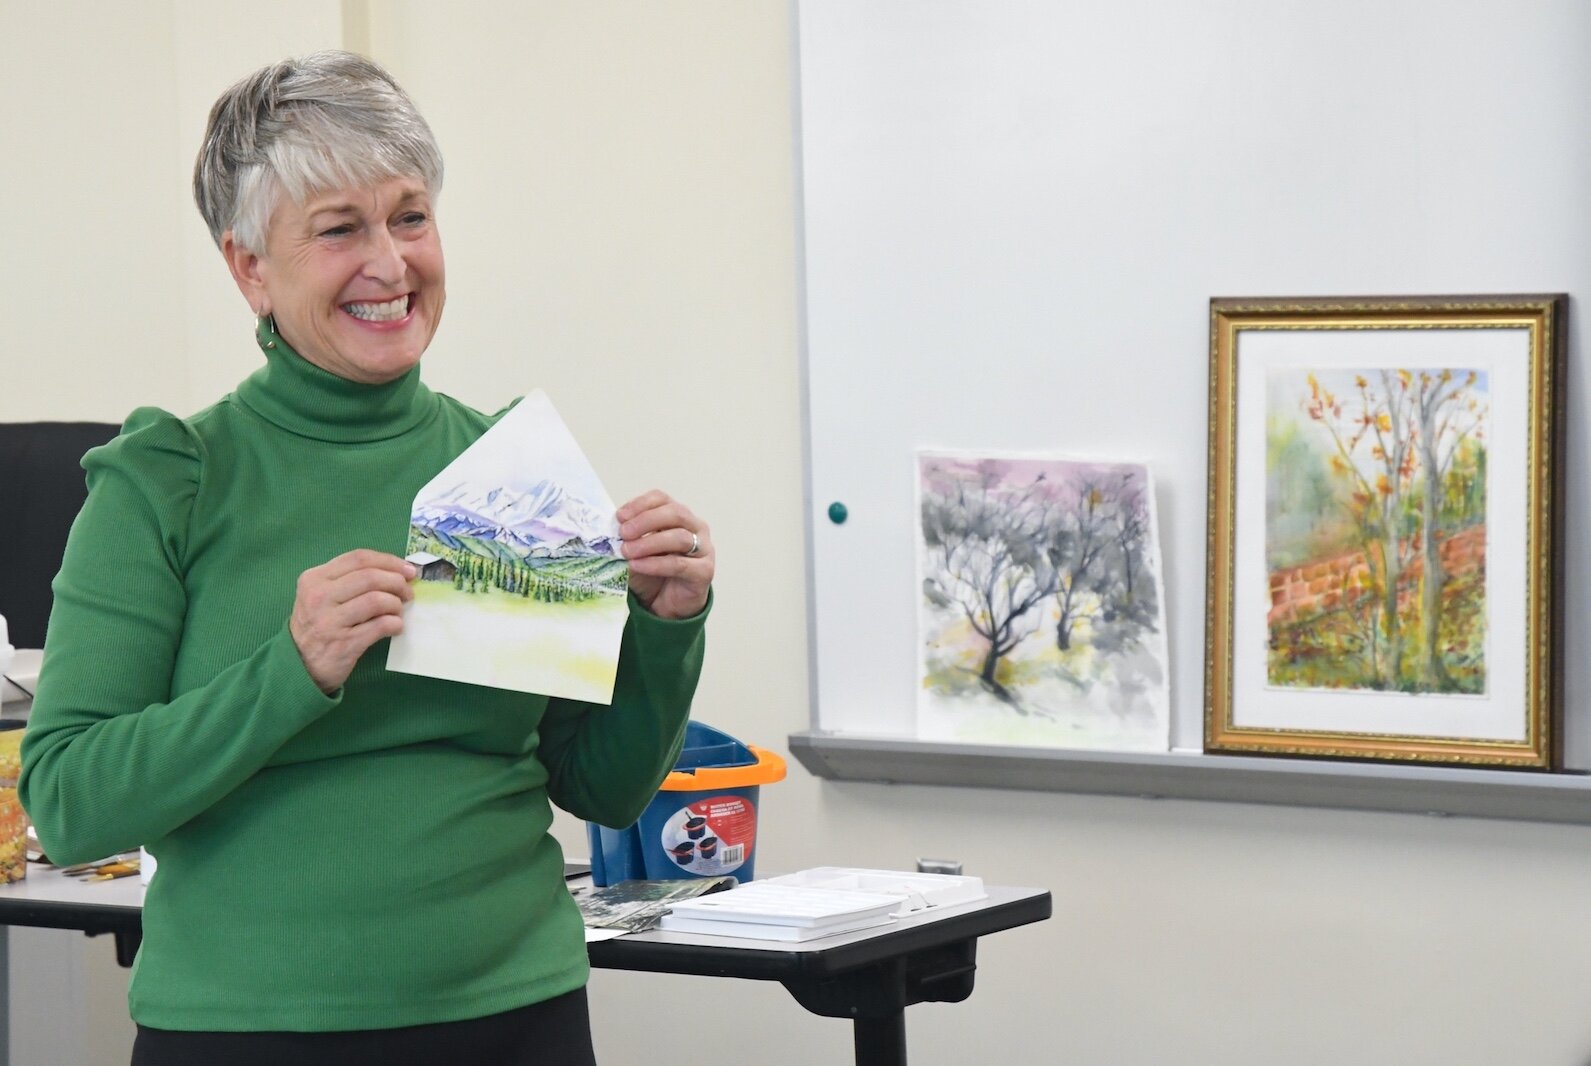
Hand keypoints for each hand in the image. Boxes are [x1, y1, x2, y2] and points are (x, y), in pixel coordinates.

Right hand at [289, 549, 415, 692]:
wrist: (299, 665)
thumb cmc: (317, 625)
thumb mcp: (321, 595)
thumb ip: (350, 580)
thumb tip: (397, 571)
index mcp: (314, 578)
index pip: (358, 558)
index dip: (389, 561)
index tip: (408, 570)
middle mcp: (319, 596)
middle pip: (370, 577)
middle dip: (398, 582)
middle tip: (408, 593)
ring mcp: (330, 621)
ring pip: (376, 600)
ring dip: (396, 604)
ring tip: (398, 612)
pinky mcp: (344, 643)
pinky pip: (380, 626)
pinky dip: (395, 624)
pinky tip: (396, 627)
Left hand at [617, 491, 712, 619]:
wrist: (666, 605)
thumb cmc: (653, 574)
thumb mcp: (635, 552)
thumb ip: (627, 539)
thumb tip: (609, 532)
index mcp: (677, 516)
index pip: (662, 499)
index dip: (640, 504)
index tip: (620, 517)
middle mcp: (695, 527)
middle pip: (675, 513)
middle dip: (646, 521)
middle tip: (623, 533)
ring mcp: (704, 549)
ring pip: (679, 537)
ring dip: (649, 543)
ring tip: (627, 552)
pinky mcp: (704, 571)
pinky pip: (680, 564)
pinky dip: (655, 564)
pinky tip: (638, 565)